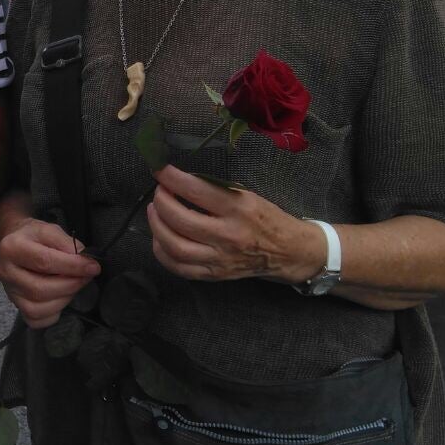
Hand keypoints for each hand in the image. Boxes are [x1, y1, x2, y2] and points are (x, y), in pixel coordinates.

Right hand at [0, 218, 100, 328]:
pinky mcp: (16, 306)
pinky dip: (53, 314)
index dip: (72, 266)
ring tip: (73, 286)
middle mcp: (5, 272)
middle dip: (70, 285)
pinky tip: (60, 298)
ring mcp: (9, 292)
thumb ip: (67, 242)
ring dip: (63, 299)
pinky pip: (35, 320)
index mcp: (12, 248)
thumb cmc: (35, 238)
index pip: (44, 261)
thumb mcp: (50, 230)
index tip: (93, 267)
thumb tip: (84, 261)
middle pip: (39, 289)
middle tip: (85, 277)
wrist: (17, 245)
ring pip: (37, 308)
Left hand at [145, 165, 319, 283]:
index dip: (171, 178)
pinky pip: (179, 268)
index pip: (196, 190)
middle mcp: (229, 235)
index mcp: (239, 209)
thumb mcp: (246, 196)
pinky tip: (160, 238)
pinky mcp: (215, 275)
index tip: (160, 170)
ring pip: (176, 247)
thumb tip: (178, 180)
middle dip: (162, 202)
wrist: (288, 251)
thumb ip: (215, 189)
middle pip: (181, 220)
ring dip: (157, 227)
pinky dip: (162, 252)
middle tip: (159, 193)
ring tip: (155, 212)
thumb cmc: (265, 218)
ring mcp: (220, 258)